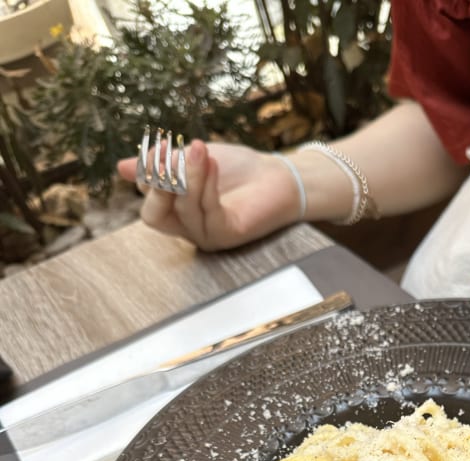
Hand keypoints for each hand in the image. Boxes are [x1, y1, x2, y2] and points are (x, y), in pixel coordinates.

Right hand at [116, 140, 301, 250]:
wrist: (278, 177)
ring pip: (184, 209)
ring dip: (189, 175)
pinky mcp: (228, 235)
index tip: (159, 145)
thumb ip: (161, 166)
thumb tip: (121, 168)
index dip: (147, 175)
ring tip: (198, 147)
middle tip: (168, 152)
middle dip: (158, 183)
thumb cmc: (236, 171)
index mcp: (175, 212)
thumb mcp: (191, 162)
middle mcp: (187, 229)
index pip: (147, 200)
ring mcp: (207, 235)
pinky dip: (207, 184)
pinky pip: (209, 212)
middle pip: (153, 216)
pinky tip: (210, 161)